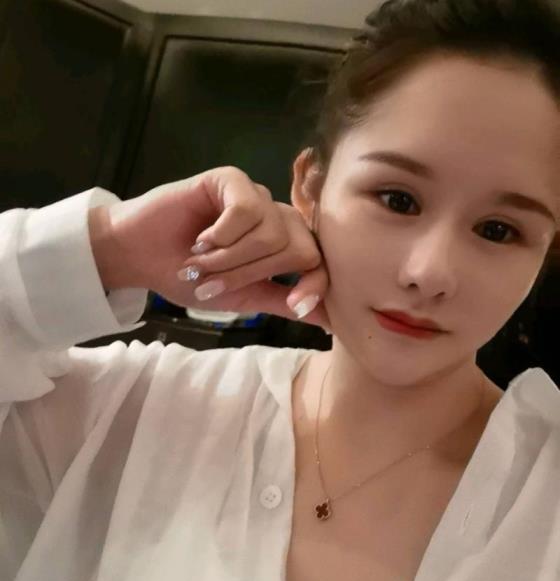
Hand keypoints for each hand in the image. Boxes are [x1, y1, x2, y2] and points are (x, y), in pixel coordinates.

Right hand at [96, 166, 331, 331]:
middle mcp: (274, 217)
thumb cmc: (190, 278)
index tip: (295, 306)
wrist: (141, 257)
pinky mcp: (231, 179)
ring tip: (199, 262)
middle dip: (252, 274)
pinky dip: (222, 234)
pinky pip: (247, 209)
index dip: (313, 284)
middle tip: (213, 283)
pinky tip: (200, 238)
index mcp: (282, 245)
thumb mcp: (242, 297)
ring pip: (271, 233)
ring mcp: (255, 196)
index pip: (318, 261)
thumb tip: (330, 321)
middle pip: (297, 248)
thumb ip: (283, 302)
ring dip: (230, 258)